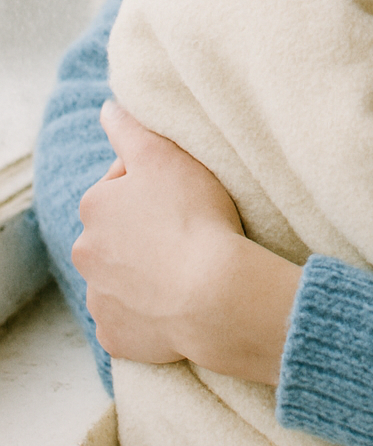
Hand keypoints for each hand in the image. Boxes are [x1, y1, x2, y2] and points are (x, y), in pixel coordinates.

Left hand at [73, 101, 300, 383]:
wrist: (214, 293)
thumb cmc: (192, 216)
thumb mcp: (165, 155)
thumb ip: (130, 128)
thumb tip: (107, 109)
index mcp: (94, 207)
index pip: (122, 186)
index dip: (157, 185)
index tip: (185, 194)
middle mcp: (86, 254)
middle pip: (118, 234)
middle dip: (144, 230)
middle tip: (186, 229)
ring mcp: (99, 299)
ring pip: (122, 276)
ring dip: (144, 271)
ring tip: (185, 267)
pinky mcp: (116, 337)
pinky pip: (130, 319)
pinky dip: (148, 312)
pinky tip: (176, 301)